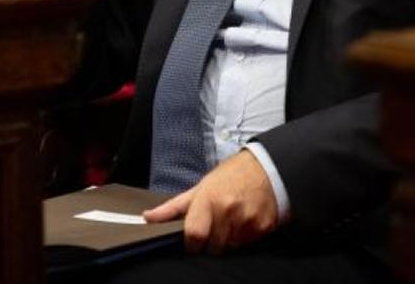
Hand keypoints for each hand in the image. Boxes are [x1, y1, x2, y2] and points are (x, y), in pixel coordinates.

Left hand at [143, 149, 279, 254]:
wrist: (266, 168)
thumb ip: (173, 207)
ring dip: (229, 239)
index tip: (194, 242)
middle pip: (213, 246)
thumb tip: (148, 217)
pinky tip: (246, 219)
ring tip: (232, 218)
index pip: (194, 235)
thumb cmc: (230, 176)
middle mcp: (227, 210)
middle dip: (211, 241)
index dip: (192, 244)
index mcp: (208, 199)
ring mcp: (247, 220)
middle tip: (216, 225)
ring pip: (230, 247)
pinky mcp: (263, 227)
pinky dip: (245, 236)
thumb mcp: (200, 187)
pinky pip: (248, 243)